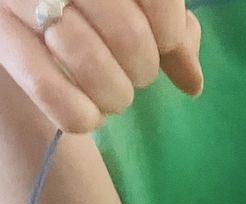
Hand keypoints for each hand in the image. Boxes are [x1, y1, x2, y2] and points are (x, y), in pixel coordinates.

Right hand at [0, 0, 202, 133]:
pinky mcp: (1, 38)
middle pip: (127, 33)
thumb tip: (192, 81)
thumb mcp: (129, 4)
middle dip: (142, 70)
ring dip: (115, 95)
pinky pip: (48, 89)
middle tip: (135, 75)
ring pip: (88, 61)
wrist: (30, 15)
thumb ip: (168, 28)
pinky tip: (90, 116)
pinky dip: (80, 114)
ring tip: (113, 94)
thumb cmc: (90, 9)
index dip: (170, 35)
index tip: (164, 48)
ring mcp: (22, 1)